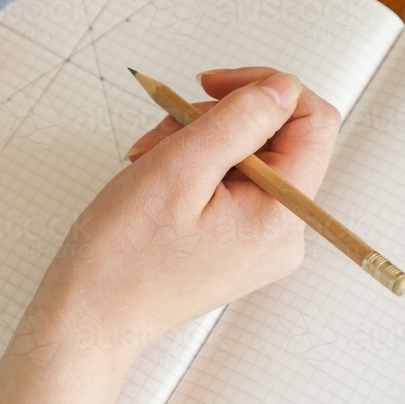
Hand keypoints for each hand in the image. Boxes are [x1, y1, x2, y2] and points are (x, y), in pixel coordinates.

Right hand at [0, 67, 340, 403]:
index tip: (213, 85)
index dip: (265, 88)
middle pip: (278, 136)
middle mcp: (284, 231)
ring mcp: (262, 239)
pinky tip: (158, 178)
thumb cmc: (125, 257)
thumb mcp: (181, 167)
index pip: (313, 120)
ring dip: (197, 141)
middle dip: (218, 119)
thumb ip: (241, 119)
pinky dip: (194, 166)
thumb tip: (283, 87)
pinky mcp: (239, 242)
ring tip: (151, 160)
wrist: (91, 318)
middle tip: (166, 132)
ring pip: (249, 154)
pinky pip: (232, 182)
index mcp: (282, 215)